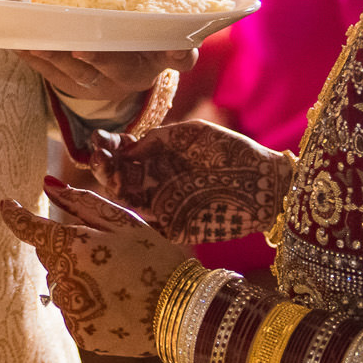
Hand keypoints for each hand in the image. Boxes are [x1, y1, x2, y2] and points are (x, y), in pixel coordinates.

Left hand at [1, 185, 187, 357]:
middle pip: (50, 256)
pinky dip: (87, 304)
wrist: (185, 312)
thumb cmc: (158, 258)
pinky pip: (73, 311)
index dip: (15, 215)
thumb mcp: (125, 222)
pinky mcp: (81, 334)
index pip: (30, 229)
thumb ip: (81, 203)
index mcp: (73, 247)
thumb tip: (46, 185)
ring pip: (60, 285)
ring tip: (116, 282)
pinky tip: (116, 303)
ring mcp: (72, 311)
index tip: (6, 205)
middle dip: (67, 250)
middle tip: (106, 253)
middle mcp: (65, 281)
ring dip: (77, 279)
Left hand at [21, 0, 233, 111]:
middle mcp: (137, 72)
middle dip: (104, 60)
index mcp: (166, 52)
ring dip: (61, 60)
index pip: (181, 57)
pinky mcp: (76, 82)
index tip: (171, 47)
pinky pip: (54, 75)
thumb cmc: (146, 16)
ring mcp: (106, 81)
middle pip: (124, 71)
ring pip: (84, 75)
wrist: (117, 42)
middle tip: (84, 47)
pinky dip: (39, 62)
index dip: (177, 54)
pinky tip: (22, 46)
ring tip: (42, 41)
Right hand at [89, 119, 294, 243]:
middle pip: (121, 177)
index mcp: (161, 160)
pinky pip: (145, 222)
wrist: (265, 182)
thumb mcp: (192, 134)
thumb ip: (160, 139)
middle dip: (104, 165)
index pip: (126, 155)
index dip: (110, 147)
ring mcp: (165, 206)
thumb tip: (126, 148)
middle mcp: (159, 183)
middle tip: (97, 156)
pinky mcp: (174, 228)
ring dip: (111, 183)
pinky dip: (128, 209)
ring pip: (128, 198)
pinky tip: (120, 191)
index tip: (98, 139)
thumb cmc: (232, 151)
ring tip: (103, 167)